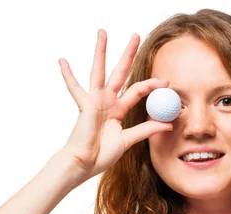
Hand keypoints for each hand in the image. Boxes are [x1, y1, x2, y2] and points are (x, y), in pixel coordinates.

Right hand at [58, 30, 173, 180]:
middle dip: (128, 54)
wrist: (84, 164)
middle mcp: (107, 101)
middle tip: (135, 35)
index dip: (152, 85)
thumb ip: (146, 130)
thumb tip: (168, 124)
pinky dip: (67, 75)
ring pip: (99, 70)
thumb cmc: (101, 155)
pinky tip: (62, 60)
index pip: (137, 91)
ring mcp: (95, 101)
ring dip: (101, 51)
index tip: (166, 82)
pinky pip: (75, 88)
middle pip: (120, 72)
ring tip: (102, 33)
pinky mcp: (85, 104)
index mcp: (118, 110)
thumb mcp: (128, 140)